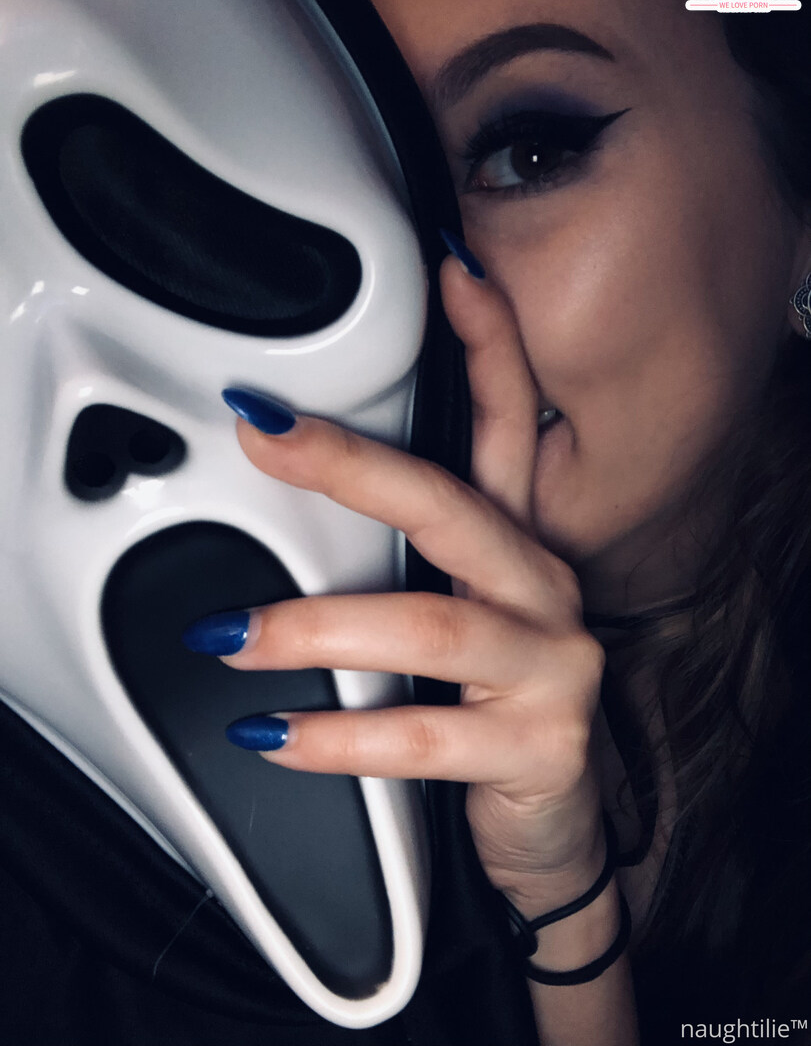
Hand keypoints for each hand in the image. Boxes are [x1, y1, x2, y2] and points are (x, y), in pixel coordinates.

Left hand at [201, 256, 606, 907]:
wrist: (550, 823)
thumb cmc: (487, 703)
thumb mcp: (455, 613)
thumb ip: (399, 555)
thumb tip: (289, 496)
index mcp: (518, 547)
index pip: (511, 427)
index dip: (490, 347)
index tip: (450, 274)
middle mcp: (544, 591)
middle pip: (454, 506)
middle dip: (356, 466)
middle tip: (265, 434)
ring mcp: (552, 668)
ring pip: (431, 626)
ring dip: (316, 628)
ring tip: (230, 635)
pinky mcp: (538, 747)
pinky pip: (424, 738)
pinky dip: (338, 738)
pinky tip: (275, 737)